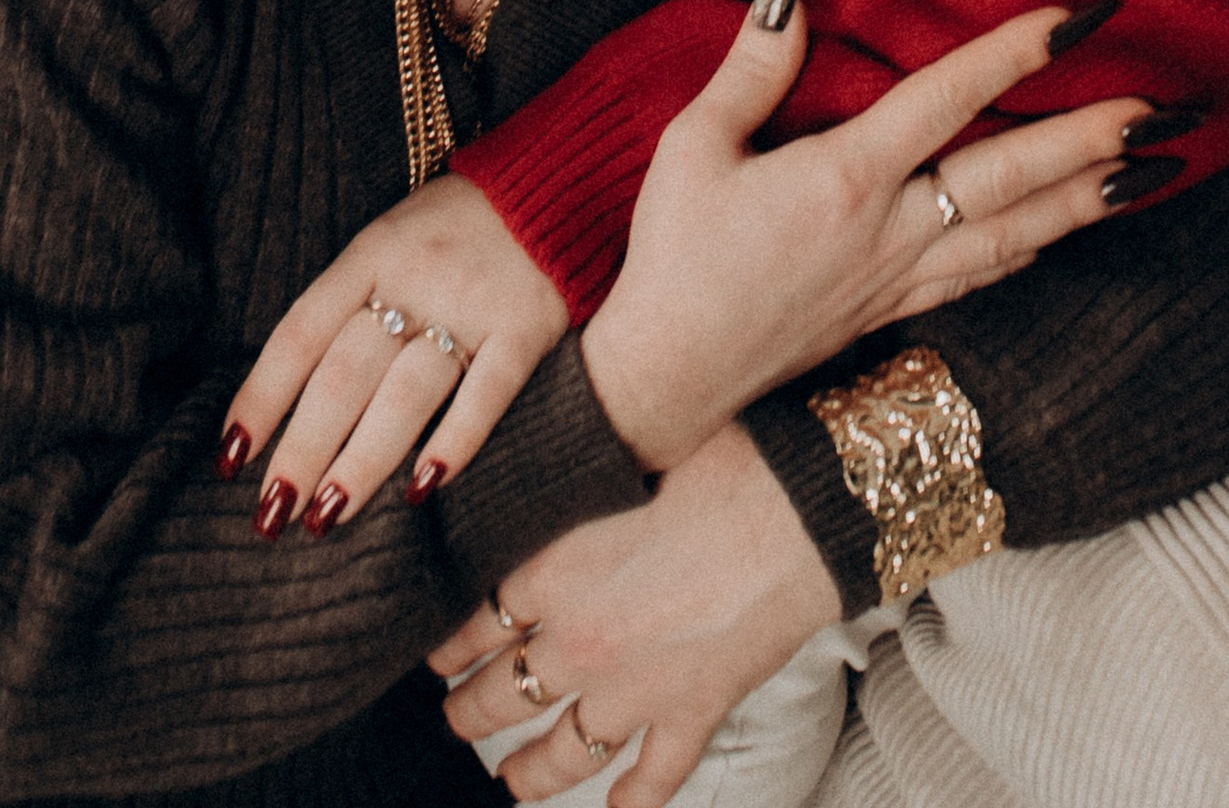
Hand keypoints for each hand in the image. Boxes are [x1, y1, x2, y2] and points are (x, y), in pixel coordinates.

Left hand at [218, 177, 565, 528]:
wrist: (557, 178)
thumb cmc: (457, 225)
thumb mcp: (393, 238)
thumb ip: (352, 303)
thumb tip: (292, 396)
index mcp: (372, 251)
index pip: (301, 331)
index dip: (262, 395)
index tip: (230, 457)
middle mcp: (416, 277)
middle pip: (345, 373)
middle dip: (302, 449)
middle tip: (271, 512)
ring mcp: (473, 304)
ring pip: (405, 393)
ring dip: (362, 461)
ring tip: (326, 516)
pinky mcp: (527, 327)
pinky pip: (487, 393)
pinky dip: (455, 442)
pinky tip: (422, 487)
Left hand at [433, 424, 833, 805]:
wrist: (795, 505)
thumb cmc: (710, 455)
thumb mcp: (610, 457)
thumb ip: (557, 483)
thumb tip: (520, 474)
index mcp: (547, 570)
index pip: (466, 626)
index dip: (443, 645)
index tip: (433, 652)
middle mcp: (576, 642)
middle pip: (497, 697)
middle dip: (469, 711)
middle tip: (456, 714)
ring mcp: (633, 689)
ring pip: (559, 753)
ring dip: (527, 774)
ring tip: (510, 781)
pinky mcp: (691, 714)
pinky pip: (651, 779)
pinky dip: (631, 804)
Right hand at [580, 0, 1146, 474]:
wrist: (666, 378)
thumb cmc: (674, 255)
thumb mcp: (693, 145)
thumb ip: (752, 62)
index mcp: (846, 178)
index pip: (952, 97)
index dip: (1021, 50)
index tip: (1085, 14)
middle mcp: (890, 230)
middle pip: (1014, 175)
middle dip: (1097, 139)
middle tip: (1170, 111)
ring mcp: (899, 278)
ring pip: (1017, 232)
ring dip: (1091, 200)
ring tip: (1157, 173)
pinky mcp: (893, 312)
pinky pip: (984, 274)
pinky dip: (1037, 247)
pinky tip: (1067, 232)